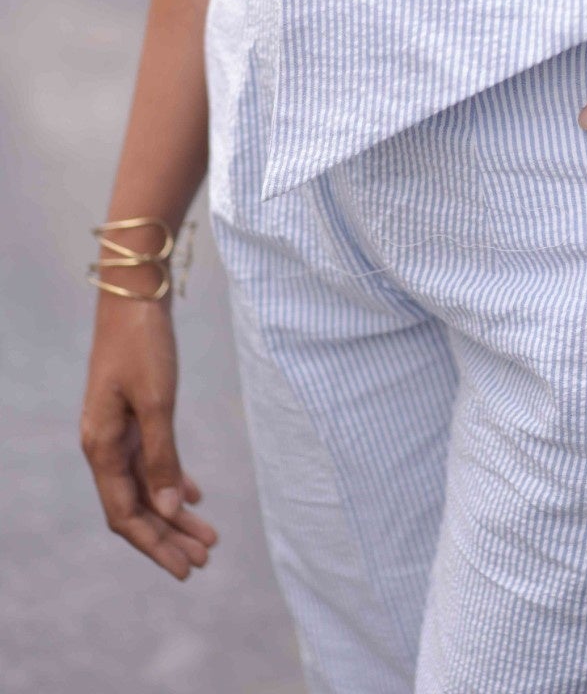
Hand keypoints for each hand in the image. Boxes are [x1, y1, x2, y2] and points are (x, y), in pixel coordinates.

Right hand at [80, 286, 217, 580]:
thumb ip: (163, 456)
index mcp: (102, 447)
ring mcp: (118, 429)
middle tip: (204, 560)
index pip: (125, 513)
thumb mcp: (158, 401)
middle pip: (136, 506)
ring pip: (146, 485)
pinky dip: (172, 479)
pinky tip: (194, 494)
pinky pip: (151, 460)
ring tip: (208, 536)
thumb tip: (170, 508)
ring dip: (174, 512)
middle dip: (168, 536)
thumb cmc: (144, 344)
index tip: (186, 567)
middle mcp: (105, 445)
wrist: (135, 294)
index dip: (155, 544)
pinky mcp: (134, 413)